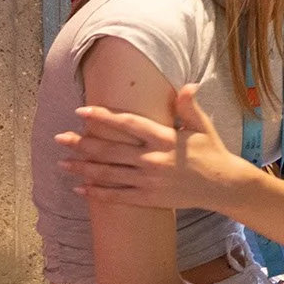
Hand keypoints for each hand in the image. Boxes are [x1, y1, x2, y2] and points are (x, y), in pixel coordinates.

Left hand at [55, 85, 251, 211]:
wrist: (223, 185)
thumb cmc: (212, 152)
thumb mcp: (202, 127)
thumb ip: (189, 107)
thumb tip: (188, 85)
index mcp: (164, 138)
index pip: (127, 124)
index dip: (103, 117)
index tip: (82, 111)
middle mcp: (152, 159)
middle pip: (110, 150)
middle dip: (82, 143)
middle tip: (60, 138)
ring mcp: (148, 180)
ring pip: (108, 174)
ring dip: (83, 168)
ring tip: (62, 163)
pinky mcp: (148, 198)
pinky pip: (117, 196)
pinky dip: (96, 193)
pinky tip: (80, 188)